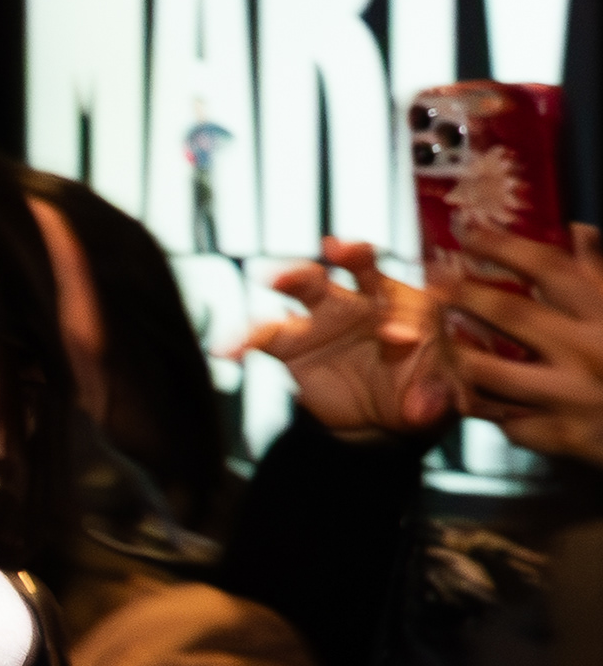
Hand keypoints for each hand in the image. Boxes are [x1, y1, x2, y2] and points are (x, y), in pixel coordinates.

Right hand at [241, 239, 452, 439]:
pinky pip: (263, 336)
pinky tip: (226, 350)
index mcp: (412, 307)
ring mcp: (326, 318)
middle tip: (339, 249)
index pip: (412, 301)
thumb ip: (436, 398)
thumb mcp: (439, 399)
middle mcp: (368, 301)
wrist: (377, 416)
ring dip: (292, 277)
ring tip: (272, 278)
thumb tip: (422, 406)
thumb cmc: (419, 392)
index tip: (399, 339)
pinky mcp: (291, 343)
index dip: (407, 316)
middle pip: (361, 266)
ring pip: (309, 286)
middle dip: (353, 254)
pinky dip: (242, 339)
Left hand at [435, 221, 602, 466]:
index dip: (503, 246)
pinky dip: (479, 401)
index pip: (550, 269)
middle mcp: (589, 351)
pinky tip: (461, 387)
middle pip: (510, 313)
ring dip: (452, 350)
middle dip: (462, 292)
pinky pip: (500, 418)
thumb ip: (599, 278)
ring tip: (431, 334)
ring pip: (487, 370)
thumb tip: (579, 233)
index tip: (469, 230)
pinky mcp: (560, 435)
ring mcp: (572, 396)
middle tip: (431, 279)